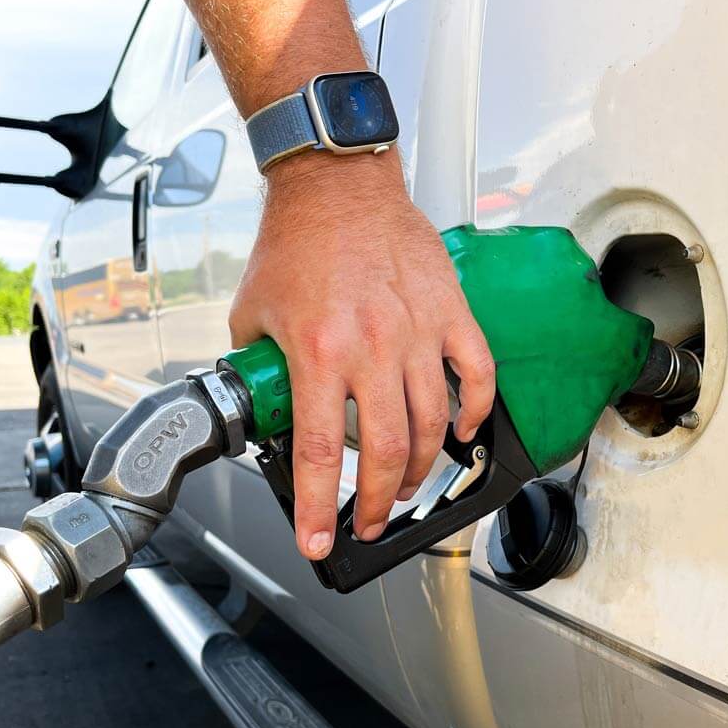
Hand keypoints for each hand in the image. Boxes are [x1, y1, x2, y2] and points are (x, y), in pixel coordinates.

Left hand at [228, 152, 496, 560]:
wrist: (336, 185)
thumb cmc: (295, 243)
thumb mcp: (252, 315)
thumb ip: (259, 369)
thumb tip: (266, 407)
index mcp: (318, 352)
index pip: (322, 452)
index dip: (319, 508)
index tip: (317, 541)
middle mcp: (372, 348)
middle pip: (388, 453)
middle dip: (381, 503)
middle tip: (372, 522)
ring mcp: (418, 332)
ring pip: (433, 424)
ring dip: (423, 468)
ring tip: (409, 486)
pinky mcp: (449, 313)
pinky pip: (476, 374)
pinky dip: (474, 411)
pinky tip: (463, 430)